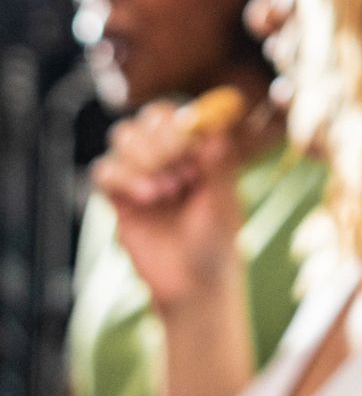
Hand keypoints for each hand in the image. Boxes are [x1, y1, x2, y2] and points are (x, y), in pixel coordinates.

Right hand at [91, 100, 244, 312]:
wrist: (193, 283)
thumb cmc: (217, 239)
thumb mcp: (225, 202)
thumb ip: (220, 167)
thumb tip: (215, 133)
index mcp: (198, 149)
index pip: (180, 113)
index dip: (182, 121)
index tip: (193, 147)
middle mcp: (168, 156)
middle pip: (147, 118)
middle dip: (162, 139)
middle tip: (182, 173)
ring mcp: (141, 175)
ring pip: (122, 136)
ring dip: (142, 157)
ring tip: (168, 190)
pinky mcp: (119, 199)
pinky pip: (103, 170)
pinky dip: (123, 177)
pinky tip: (148, 198)